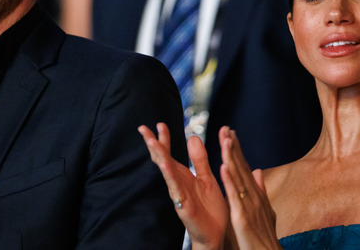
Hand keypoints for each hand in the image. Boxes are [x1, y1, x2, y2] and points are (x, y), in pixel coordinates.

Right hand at [139, 123, 226, 249]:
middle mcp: (178, 182)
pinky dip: (170, 176)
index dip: (164, 139)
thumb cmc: (210, 209)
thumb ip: (200, 159)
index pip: (170, 153)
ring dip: (159, 156)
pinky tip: (165, 165)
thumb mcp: (207, 177)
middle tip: (143, 128)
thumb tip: (193, 137)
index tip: (159, 124)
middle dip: (153, 144)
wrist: (216, 234)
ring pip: (166, 172)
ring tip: (151, 142)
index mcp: (183, 175)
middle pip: (162, 159)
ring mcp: (178, 193)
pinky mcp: (184, 205)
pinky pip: (176, 188)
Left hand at [219, 127, 281, 249]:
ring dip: (232, 158)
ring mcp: (249, 206)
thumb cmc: (265, 238)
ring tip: (225, 140)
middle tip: (226, 128)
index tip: (230, 133)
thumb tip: (258, 171)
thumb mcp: (265, 211)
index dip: (238, 150)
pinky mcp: (242, 217)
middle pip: (242, 168)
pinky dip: (230, 181)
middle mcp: (254, 197)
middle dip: (234, 148)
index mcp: (256, 195)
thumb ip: (261, 190)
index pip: (245, 168)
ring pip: (239, 178)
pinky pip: (234, 197)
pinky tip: (223, 167)